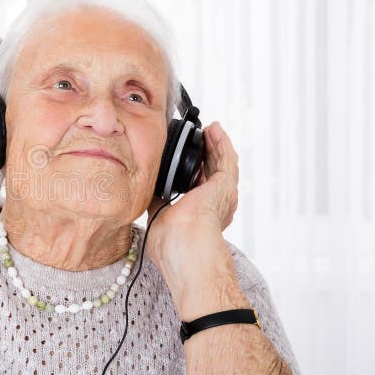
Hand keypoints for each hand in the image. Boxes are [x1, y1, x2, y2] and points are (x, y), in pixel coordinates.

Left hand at [144, 121, 238, 264]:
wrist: (185, 244)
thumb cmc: (171, 244)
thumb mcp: (159, 217)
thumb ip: (157, 201)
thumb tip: (147, 190)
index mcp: (200, 214)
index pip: (198, 186)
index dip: (193, 171)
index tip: (184, 158)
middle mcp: (216, 204)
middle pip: (212, 171)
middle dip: (206, 154)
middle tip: (199, 137)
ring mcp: (223, 194)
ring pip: (221, 163)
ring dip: (214, 145)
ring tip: (208, 130)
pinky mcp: (225, 184)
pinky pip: (226, 158)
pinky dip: (221, 142)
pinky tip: (214, 129)